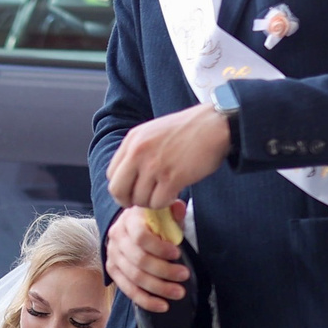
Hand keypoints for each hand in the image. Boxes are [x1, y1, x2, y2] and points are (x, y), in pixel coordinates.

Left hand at [105, 105, 229, 211]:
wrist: (215, 125)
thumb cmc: (188, 129)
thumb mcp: (153, 132)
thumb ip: (137, 151)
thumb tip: (128, 177)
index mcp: (132, 141)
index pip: (112, 174)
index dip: (121, 187)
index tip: (133, 190)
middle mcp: (138, 153)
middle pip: (118, 190)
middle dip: (129, 200)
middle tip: (143, 200)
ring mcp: (154, 166)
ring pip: (139, 200)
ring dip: (150, 202)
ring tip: (163, 193)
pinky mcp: (172, 178)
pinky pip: (158, 202)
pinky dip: (165, 203)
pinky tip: (173, 193)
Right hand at [105, 203, 187, 312]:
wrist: (133, 225)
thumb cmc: (153, 220)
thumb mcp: (164, 212)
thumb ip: (172, 212)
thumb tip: (179, 208)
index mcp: (129, 220)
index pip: (140, 237)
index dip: (159, 247)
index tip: (178, 253)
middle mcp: (116, 237)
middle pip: (139, 260)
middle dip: (164, 271)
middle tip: (184, 276)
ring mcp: (112, 255)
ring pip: (135, 277)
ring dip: (159, 288)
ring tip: (179, 293)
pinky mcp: (112, 271)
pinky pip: (128, 290)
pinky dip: (146, 300)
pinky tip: (163, 306)